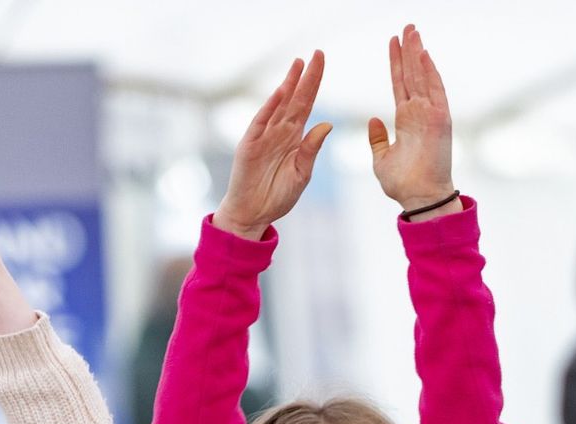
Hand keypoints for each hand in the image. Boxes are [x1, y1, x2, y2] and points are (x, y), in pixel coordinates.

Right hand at [213, 52, 329, 238]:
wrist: (252, 216)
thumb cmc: (276, 198)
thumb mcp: (301, 174)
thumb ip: (311, 150)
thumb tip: (326, 124)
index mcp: (294, 137)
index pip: (306, 104)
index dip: (314, 83)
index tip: (322, 62)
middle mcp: (279, 132)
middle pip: (294, 99)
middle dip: (305, 77)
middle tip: (316, 54)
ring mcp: (263, 137)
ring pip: (278, 106)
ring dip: (288, 85)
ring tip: (298, 64)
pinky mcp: (249, 146)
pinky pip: (260, 123)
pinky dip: (269, 108)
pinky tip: (280, 92)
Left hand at [368, 26, 454, 211]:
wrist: (418, 198)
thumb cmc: (402, 183)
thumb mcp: (381, 159)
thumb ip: (378, 139)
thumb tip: (373, 120)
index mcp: (406, 120)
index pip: (400, 84)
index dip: (396, 63)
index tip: (392, 43)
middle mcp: (419, 112)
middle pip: (412, 74)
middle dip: (408, 50)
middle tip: (406, 27)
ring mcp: (431, 114)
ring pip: (423, 77)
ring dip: (418, 54)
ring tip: (412, 32)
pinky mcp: (440, 120)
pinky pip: (435, 91)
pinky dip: (429, 73)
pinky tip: (423, 54)